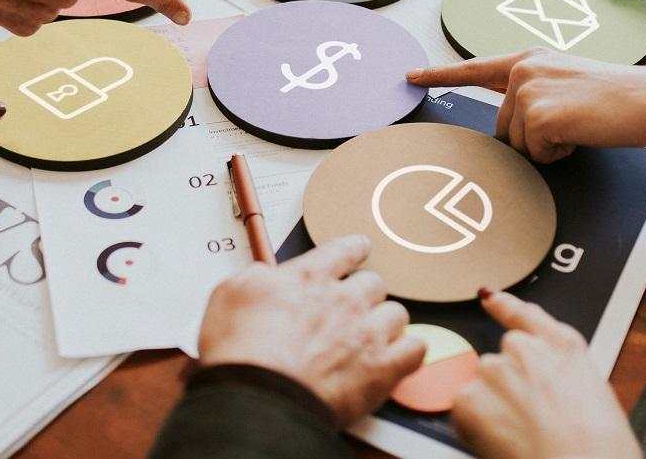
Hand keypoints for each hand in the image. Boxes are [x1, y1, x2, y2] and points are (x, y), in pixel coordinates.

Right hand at [197, 235, 425, 425]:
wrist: (259, 396)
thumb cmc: (240, 351)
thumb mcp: (230, 294)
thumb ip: (256, 277)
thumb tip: (266, 275)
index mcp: (310, 277)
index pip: (345, 249)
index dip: (354, 249)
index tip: (359, 249)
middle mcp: (344, 299)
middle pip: (375, 283)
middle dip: (365, 295)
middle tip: (352, 309)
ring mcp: (368, 333)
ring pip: (397, 314)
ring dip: (386, 323)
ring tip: (372, 337)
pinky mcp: (383, 369)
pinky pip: (415, 350)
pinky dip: (408, 352)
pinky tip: (397, 357)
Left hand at [407, 51, 645, 162]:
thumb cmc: (618, 98)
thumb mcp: (566, 84)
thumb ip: (533, 95)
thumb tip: (513, 130)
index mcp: (527, 59)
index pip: (475, 68)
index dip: (439, 74)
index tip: (409, 77)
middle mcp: (522, 70)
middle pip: (504, 128)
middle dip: (535, 139)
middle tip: (574, 122)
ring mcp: (528, 91)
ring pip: (518, 145)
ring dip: (548, 148)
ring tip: (581, 124)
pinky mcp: (539, 114)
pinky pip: (535, 155)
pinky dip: (559, 154)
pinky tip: (582, 132)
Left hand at [451, 291, 641, 458]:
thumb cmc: (600, 448)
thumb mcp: (594, 395)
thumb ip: (562, 373)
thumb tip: (546, 383)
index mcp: (563, 346)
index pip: (524, 315)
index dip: (504, 305)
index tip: (489, 297)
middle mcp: (525, 348)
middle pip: (501, 360)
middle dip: (507, 388)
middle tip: (530, 423)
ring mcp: (494, 369)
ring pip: (482, 388)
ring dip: (493, 409)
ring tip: (523, 438)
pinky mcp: (469, 397)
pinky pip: (464, 413)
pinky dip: (476, 430)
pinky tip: (502, 444)